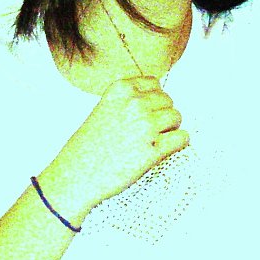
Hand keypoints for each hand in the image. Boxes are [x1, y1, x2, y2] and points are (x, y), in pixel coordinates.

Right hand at [60, 75, 188, 209]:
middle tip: (147, 132)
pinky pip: (182, 138)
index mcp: (121, 89)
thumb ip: (129, 101)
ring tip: (154, 141)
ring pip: (177, 117)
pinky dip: (179, 144)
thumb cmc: (88, 146)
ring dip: (170, 129)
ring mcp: (146, 126)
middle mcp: (135, 104)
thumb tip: (158, 102)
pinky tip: (164, 150)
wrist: (76, 175)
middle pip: (168, 100)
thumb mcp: (105, 109)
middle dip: (162, 115)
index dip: (153, 100)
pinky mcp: (154, 150)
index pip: (155, 83)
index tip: (144, 113)